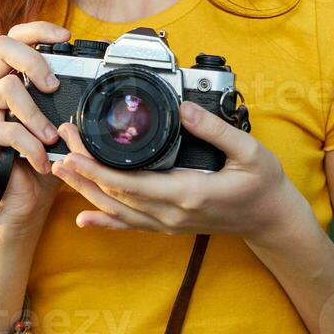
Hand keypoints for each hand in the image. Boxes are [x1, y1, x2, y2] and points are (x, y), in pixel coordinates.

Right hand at [0, 21, 70, 230]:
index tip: (66, 36)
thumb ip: (74, 91)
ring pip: (6, 89)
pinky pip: (7, 129)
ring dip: (37, 114)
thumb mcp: (64, 120)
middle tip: (54, 85)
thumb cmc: (46, 160)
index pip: (13, 37)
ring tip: (52, 138)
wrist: (24, 205)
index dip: (37, 29)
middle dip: (33, 59)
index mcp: (5, 80)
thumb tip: (105, 54)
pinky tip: (42, 162)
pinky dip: (32, 146)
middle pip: (0, 46)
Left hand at [51, 101, 305, 241]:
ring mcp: (169, 222)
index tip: (74, 152)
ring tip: (61, 170)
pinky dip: (105, 221)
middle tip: (61, 144)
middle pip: (116, 195)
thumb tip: (186, 108)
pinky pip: (131, 225)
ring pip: (118, 211)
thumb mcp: (248, 151)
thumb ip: (215, 129)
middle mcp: (172, 213)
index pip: (131, 184)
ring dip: (87, 191)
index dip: (97, 170)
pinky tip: (84, 218)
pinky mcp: (169, 224)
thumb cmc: (263, 184)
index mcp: (187, 192)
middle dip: (84, 171)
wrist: (272, 219)